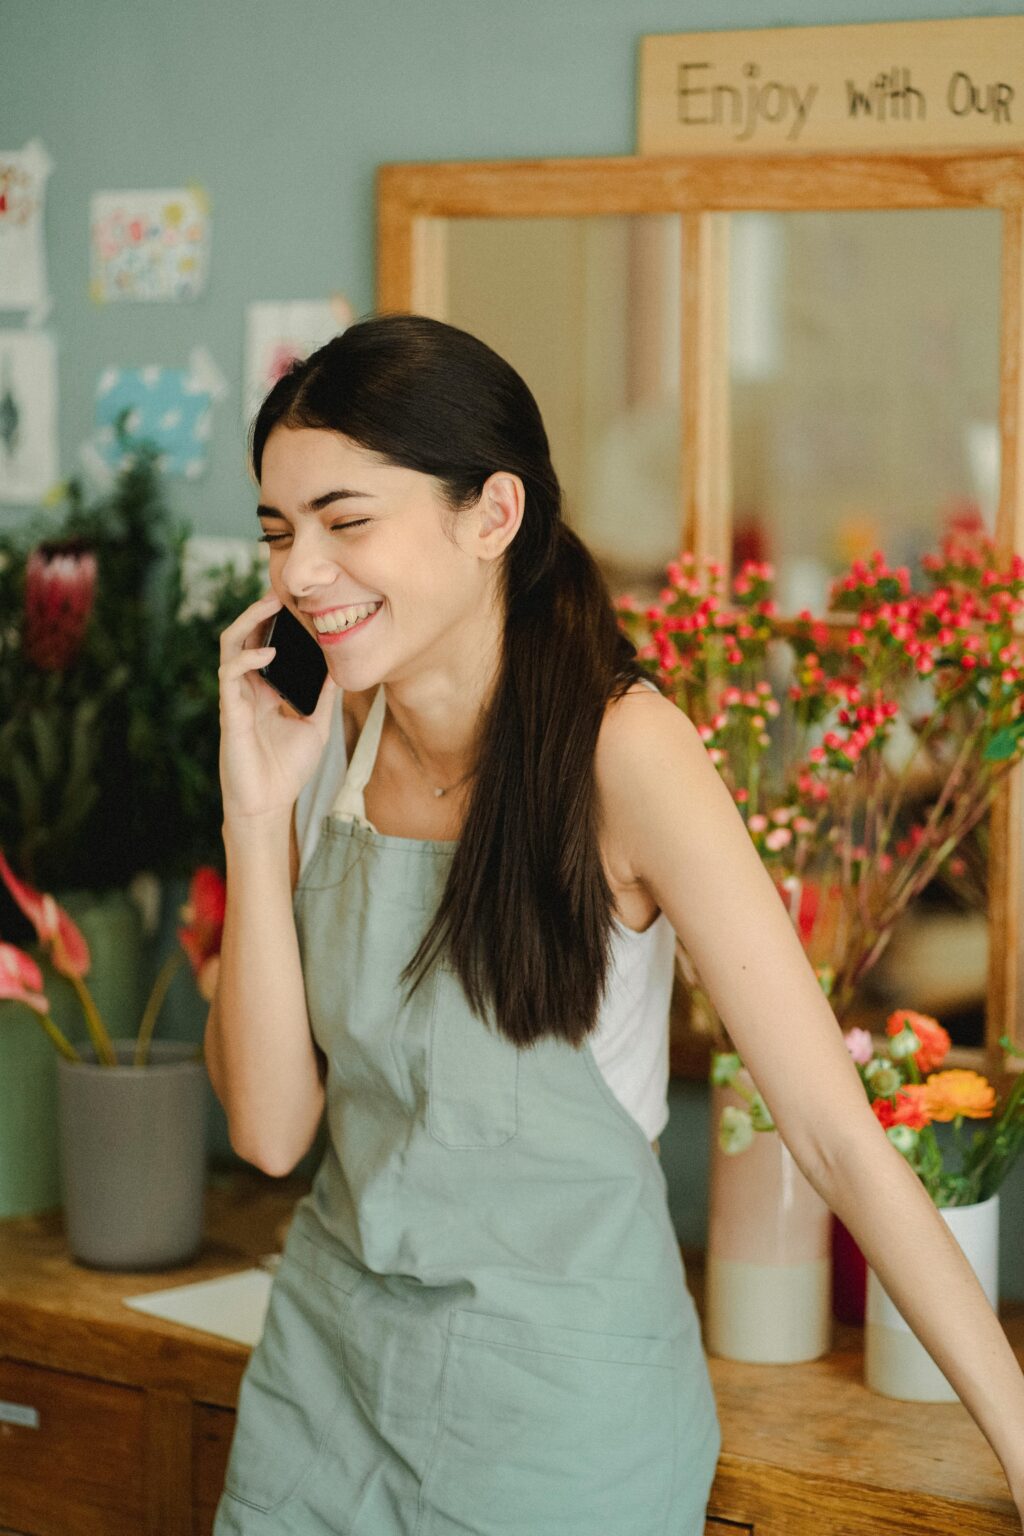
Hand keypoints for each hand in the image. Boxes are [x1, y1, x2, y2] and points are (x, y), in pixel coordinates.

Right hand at [218, 590, 337, 822]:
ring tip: (269, 605)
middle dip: (258, 611)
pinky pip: (229, 675)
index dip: (274, 622)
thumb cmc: (287, 769)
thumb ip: (324, 697)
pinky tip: (268, 651)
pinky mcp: (230, 712)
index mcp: (264, 690)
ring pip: (230, 646)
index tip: (298, 603)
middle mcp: (246, 689)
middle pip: (243, 636)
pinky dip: (247, 658)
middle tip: (280, 591)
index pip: (263, 644)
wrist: (270, 804)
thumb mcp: (315, 726)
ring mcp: (236, 698)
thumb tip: (342, 668)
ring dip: (247, 621)